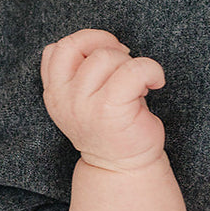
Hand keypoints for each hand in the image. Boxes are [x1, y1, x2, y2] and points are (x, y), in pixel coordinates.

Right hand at [41, 29, 166, 172]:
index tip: (105, 55)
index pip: (54, 51)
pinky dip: (150, 70)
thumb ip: (79, 72)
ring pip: (106, 56)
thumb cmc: (110, 126)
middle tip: (125, 61)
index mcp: (54, 93)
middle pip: (78, 46)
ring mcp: (84, 105)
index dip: (83, 43)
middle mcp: (63, 99)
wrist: (123, 168)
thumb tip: (105, 42)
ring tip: (138, 81)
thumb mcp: (82, 99)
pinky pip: (133, 71)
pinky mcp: (110, 110)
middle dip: (106, 45)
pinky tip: (155, 83)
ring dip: (129, 62)